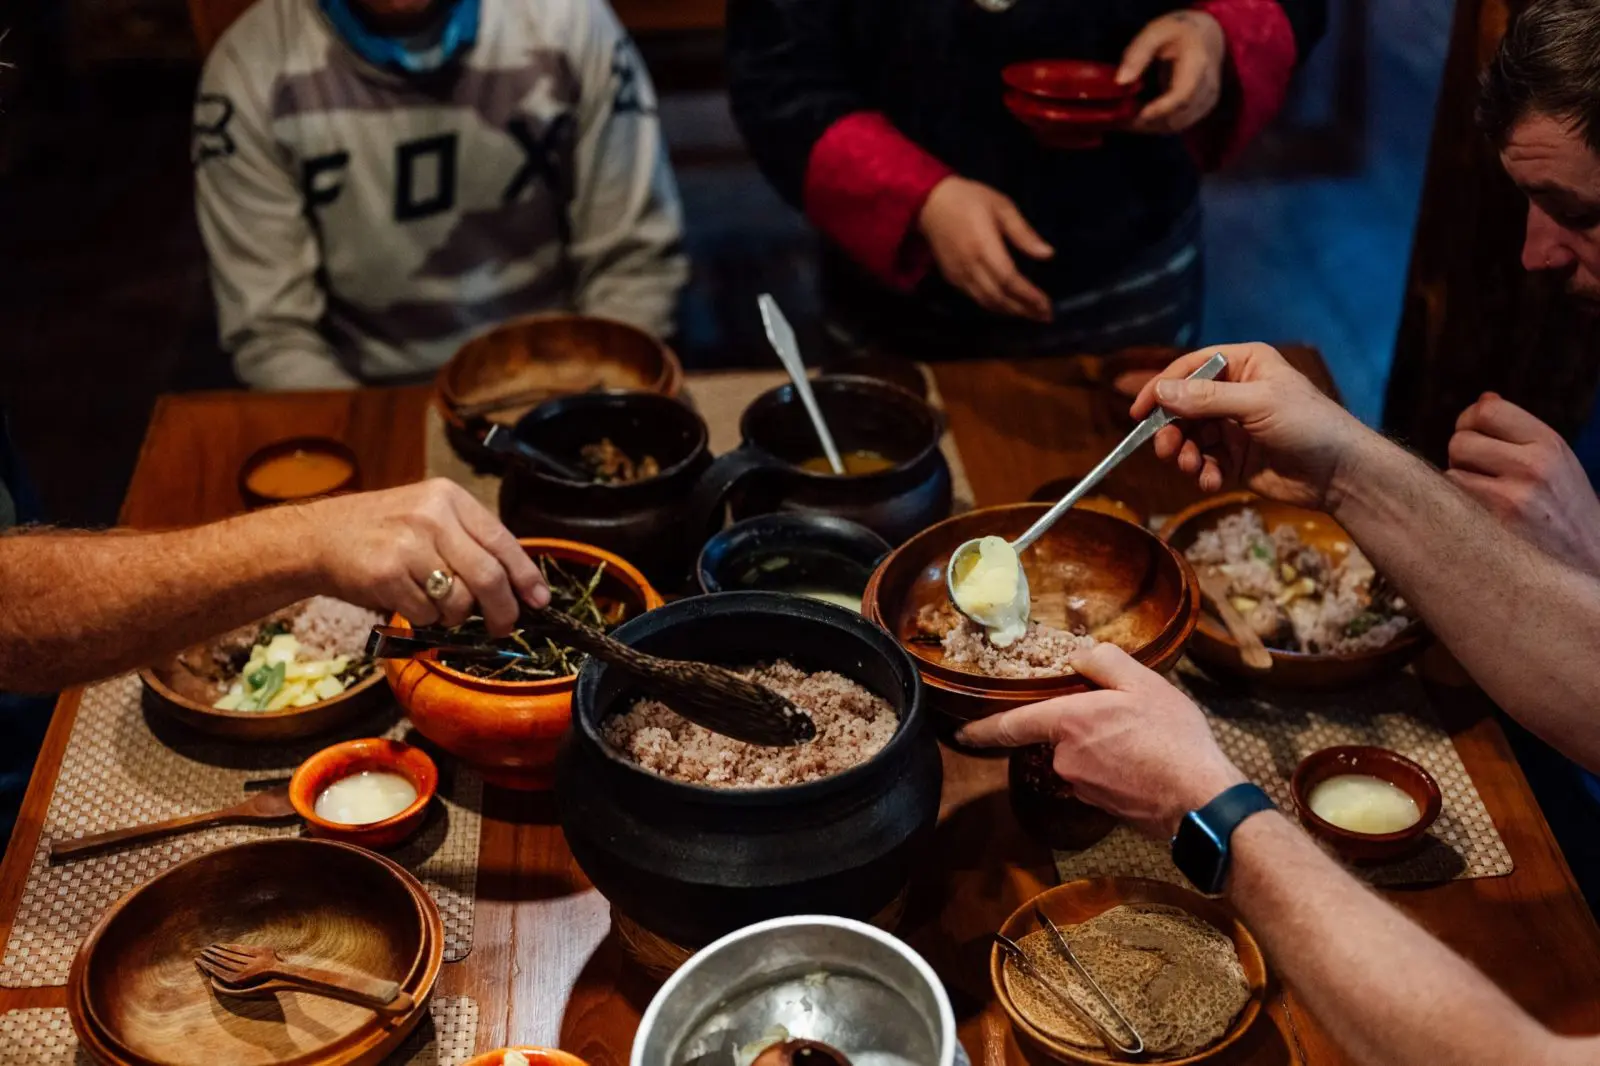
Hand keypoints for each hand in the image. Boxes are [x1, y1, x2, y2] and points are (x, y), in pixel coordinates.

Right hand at [300, 479, 549, 633]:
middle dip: (503, 609)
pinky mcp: (386, 572)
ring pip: (459, 600)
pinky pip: (426, 613)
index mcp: (449, 498)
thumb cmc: (380, 532)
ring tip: (441, 609)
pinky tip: (410, 604)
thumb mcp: (427, 516)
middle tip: (503, 626)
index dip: (526, 575)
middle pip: (489, 575)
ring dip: (456, 617)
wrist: (317, 537)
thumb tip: (517, 585)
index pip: (502, 540)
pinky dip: (425, 620)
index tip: (540, 600)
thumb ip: (467, 541)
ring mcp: (408, 543)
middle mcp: (432, 515)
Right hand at [918, 176, 1054, 321]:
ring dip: (1010, 312)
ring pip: (987, 302)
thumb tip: (1048, 255)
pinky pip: (976, 298)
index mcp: (983, 246)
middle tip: (1045, 316)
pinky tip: (1009, 306)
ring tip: (1031, 315)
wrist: (930, 203)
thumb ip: (1023, 233)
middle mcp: (970, 265)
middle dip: (1023, 309)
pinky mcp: (952, 278)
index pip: (1009, 279)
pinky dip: (995, 306)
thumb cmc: (969, 199)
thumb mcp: (1002, 206)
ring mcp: (959, 274)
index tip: (1047, 305)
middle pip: (999, 297)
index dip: (1029, 295)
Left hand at [957, 644, 1244, 836]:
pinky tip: (1146, 760)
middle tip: (1123, 716)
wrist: (1200, 801)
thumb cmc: (1173, 738)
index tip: (963, 732)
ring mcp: (1082, 786)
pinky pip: (1099, 776)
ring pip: (1081, 756)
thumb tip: (1078, 657)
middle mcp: (1064, 759)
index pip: (1012, 724)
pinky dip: (1115, 765)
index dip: (984, 728)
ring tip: (1143, 738)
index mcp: (1067, 724)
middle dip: (1081, 723)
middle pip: (1057, 735)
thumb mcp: (1143, 682)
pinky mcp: (1101, 806)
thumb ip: (1103, 662)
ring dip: (1101, 745)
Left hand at [1118, 10, 1226, 134]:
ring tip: (1122, 118)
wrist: (1205, 37)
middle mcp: (1206, 87)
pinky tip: (1136, 117)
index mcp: (1197, 64)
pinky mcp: (1199, 111)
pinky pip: (1175, 125)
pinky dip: (1154, 125)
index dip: (1161, 108)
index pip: (1183, 94)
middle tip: (1117, 118)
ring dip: (1147, 126)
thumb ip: (1137, 54)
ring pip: (1174, 125)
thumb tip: (1120, 81)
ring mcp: (1205, 102)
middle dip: (1145, 121)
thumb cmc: (1178, 33)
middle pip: (1176, 116)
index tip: (1138, 115)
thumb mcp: (1155, 32)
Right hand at [1130, 342, 1371, 510]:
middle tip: (1166, 450)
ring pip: (1189, 438)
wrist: (1339, 474)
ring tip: (1194, 469)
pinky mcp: (1234, 460)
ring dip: (1186, 455)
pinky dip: (1202, 474)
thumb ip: (1206, 399)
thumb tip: (1160, 392)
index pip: (1190, 369)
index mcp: (1243, 366)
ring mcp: (1233, 428)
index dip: (1162, 388)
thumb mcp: (1257, 404)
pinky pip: (1204, 463)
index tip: (1139, 412)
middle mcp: (1234, 393)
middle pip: (1183, 407)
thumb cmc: (1307, 425)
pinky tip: (1213, 482)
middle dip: (1172, 430)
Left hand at [1447, 393, 1599, 572]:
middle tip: (1480, 477)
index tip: (1473, 439)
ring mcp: (1513, 498)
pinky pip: (1449, 504)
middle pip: (1460, 440)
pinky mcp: (1493, 528)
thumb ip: (1519, 433)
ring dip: (1457, 486)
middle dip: (1461, 457)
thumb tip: (1483, 398)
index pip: (1486, 410)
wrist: (1590, 566)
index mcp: (1550, 443)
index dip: (1469, 422)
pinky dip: (1454, 510)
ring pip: (1450, 472)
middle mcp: (1534, 466)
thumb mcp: (1556, 464)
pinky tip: (1478, 521)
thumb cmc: (1565, 512)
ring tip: (1485, 502)